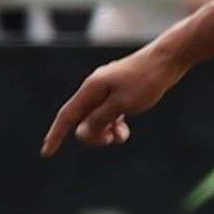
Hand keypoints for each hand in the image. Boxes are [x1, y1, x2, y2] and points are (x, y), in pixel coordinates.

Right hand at [41, 43, 186, 155]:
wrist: (167, 60)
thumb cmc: (146, 81)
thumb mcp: (123, 104)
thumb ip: (100, 119)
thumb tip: (81, 132)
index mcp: (91, 89)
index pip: (67, 116)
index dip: (56, 135)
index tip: (47, 152)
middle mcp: (94, 88)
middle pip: (82, 120)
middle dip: (93, 135)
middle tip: (112, 140)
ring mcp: (107, 89)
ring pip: (96, 118)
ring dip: (106, 131)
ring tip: (123, 135)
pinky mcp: (119, 91)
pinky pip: (108, 114)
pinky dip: (114, 125)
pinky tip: (124, 129)